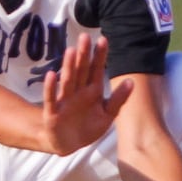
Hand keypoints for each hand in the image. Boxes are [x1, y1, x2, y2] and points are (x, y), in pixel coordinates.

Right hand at [40, 33, 132, 154]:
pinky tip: (51, 75)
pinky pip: (50, 98)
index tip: (103, 40)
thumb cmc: (88, 126)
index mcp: (91, 91)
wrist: (69, 144)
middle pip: (81, 71)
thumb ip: (118, 99)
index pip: (96, 70)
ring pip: (67, 81)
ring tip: (71, 51)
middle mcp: (77, 92)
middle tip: (84, 37)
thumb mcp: (107, 115)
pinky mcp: (53, 113)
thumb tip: (131, 81)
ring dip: (68, 66)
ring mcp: (64, 101)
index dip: (99, 56)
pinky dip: (50, 88)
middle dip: (83, 55)